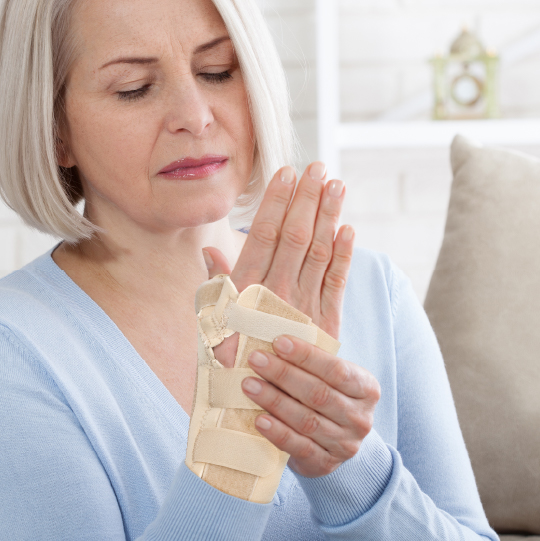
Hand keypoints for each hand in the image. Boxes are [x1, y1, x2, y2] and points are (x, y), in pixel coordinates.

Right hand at [204, 162, 354, 366]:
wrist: (255, 403)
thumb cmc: (227, 360)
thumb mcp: (212, 323)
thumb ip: (216, 285)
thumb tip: (212, 250)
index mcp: (248, 287)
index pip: (265, 233)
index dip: (277, 202)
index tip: (286, 173)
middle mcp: (278, 291)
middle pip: (296, 235)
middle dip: (307, 199)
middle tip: (318, 168)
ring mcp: (305, 305)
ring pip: (319, 251)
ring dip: (329, 216)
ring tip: (336, 186)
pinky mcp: (326, 321)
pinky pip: (338, 282)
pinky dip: (344, 255)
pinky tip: (349, 229)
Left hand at [241, 334, 380, 477]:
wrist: (334, 444)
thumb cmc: (326, 397)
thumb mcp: (328, 378)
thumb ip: (308, 361)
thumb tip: (270, 341)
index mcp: (366, 388)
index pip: (336, 369)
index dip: (306, 355)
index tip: (278, 341)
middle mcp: (360, 417)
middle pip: (319, 393)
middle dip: (283, 374)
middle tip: (256, 359)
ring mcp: (345, 444)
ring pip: (306, 420)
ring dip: (274, 400)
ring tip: (249, 385)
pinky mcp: (325, 464)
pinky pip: (298, 446)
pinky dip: (277, 432)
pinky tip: (259, 419)